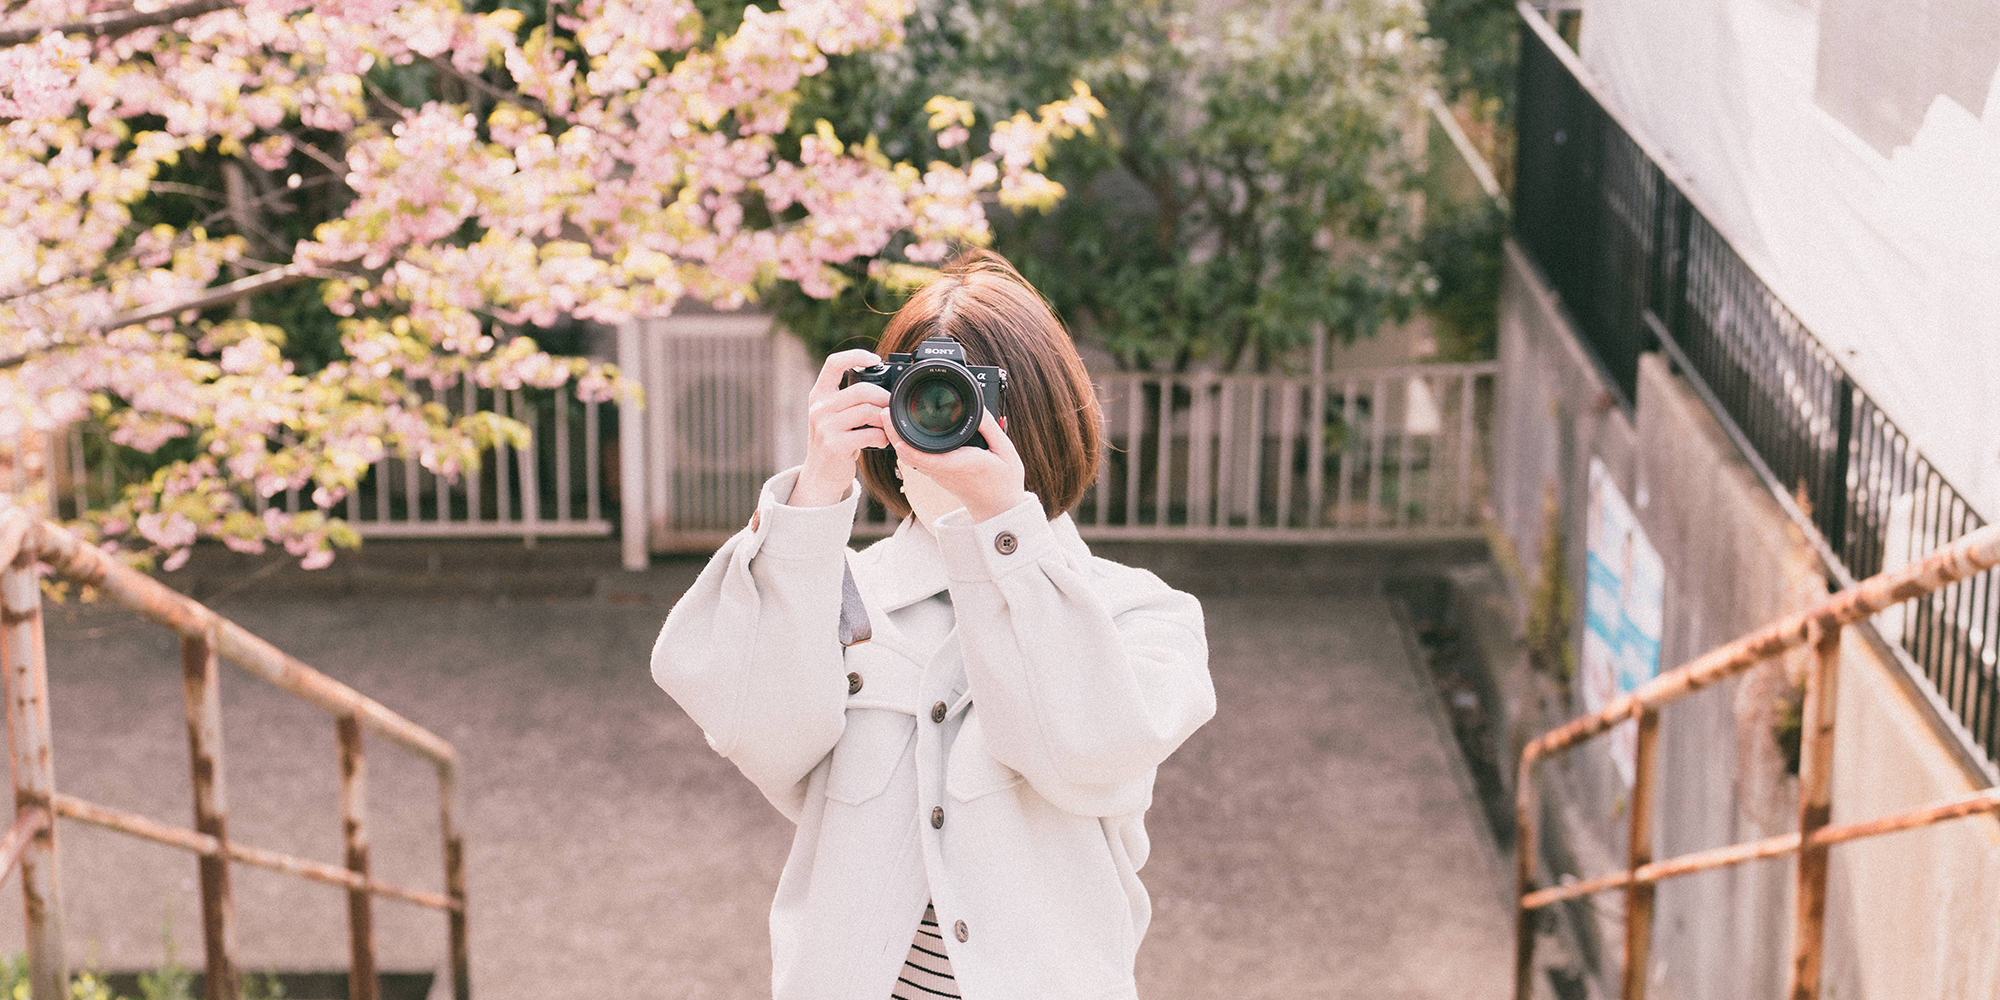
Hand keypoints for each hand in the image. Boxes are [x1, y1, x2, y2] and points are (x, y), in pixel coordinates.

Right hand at [790, 349, 890, 506]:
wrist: (819, 476)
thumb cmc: (834, 442)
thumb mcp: (832, 416)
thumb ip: (848, 399)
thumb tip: (885, 388)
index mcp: (819, 395)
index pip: (833, 364)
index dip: (855, 355)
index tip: (875, 359)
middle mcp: (819, 408)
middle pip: (861, 390)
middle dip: (884, 397)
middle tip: (892, 406)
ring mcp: (825, 427)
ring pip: (867, 411)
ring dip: (884, 419)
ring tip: (886, 427)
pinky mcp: (835, 445)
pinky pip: (869, 434)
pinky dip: (882, 438)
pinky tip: (881, 442)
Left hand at [886, 407, 1028, 522]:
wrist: (999, 508)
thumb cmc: (1004, 480)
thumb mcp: (1006, 451)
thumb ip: (990, 428)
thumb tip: (976, 407)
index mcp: (963, 464)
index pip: (931, 459)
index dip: (912, 449)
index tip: (897, 436)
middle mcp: (945, 470)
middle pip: (912, 455)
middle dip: (895, 435)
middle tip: (884, 413)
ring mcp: (938, 474)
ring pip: (910, 457)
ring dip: (896, 438)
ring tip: (888, 416)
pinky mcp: (936, 474)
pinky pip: (915, 459)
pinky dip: (904, 443)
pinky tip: (901, 429)